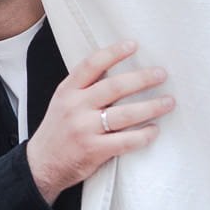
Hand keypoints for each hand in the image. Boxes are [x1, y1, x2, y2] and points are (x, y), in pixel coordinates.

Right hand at [25, 40, 173, 202]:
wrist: (41, 164)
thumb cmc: (57, 132)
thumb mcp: (63, 102)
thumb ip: (84, 88)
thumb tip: (115, 70)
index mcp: (67, 91)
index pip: (91, 65)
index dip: (113, 53)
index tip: (133, 45)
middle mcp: (75, 107)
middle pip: (114, 87)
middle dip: (142, 79)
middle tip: (161, 74)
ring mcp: (84, 129)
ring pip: (125, 114)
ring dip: (151, 107)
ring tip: (168, 102)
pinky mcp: (94, 150)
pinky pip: (125, 141)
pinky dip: (143, 135)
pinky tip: (154, 130)